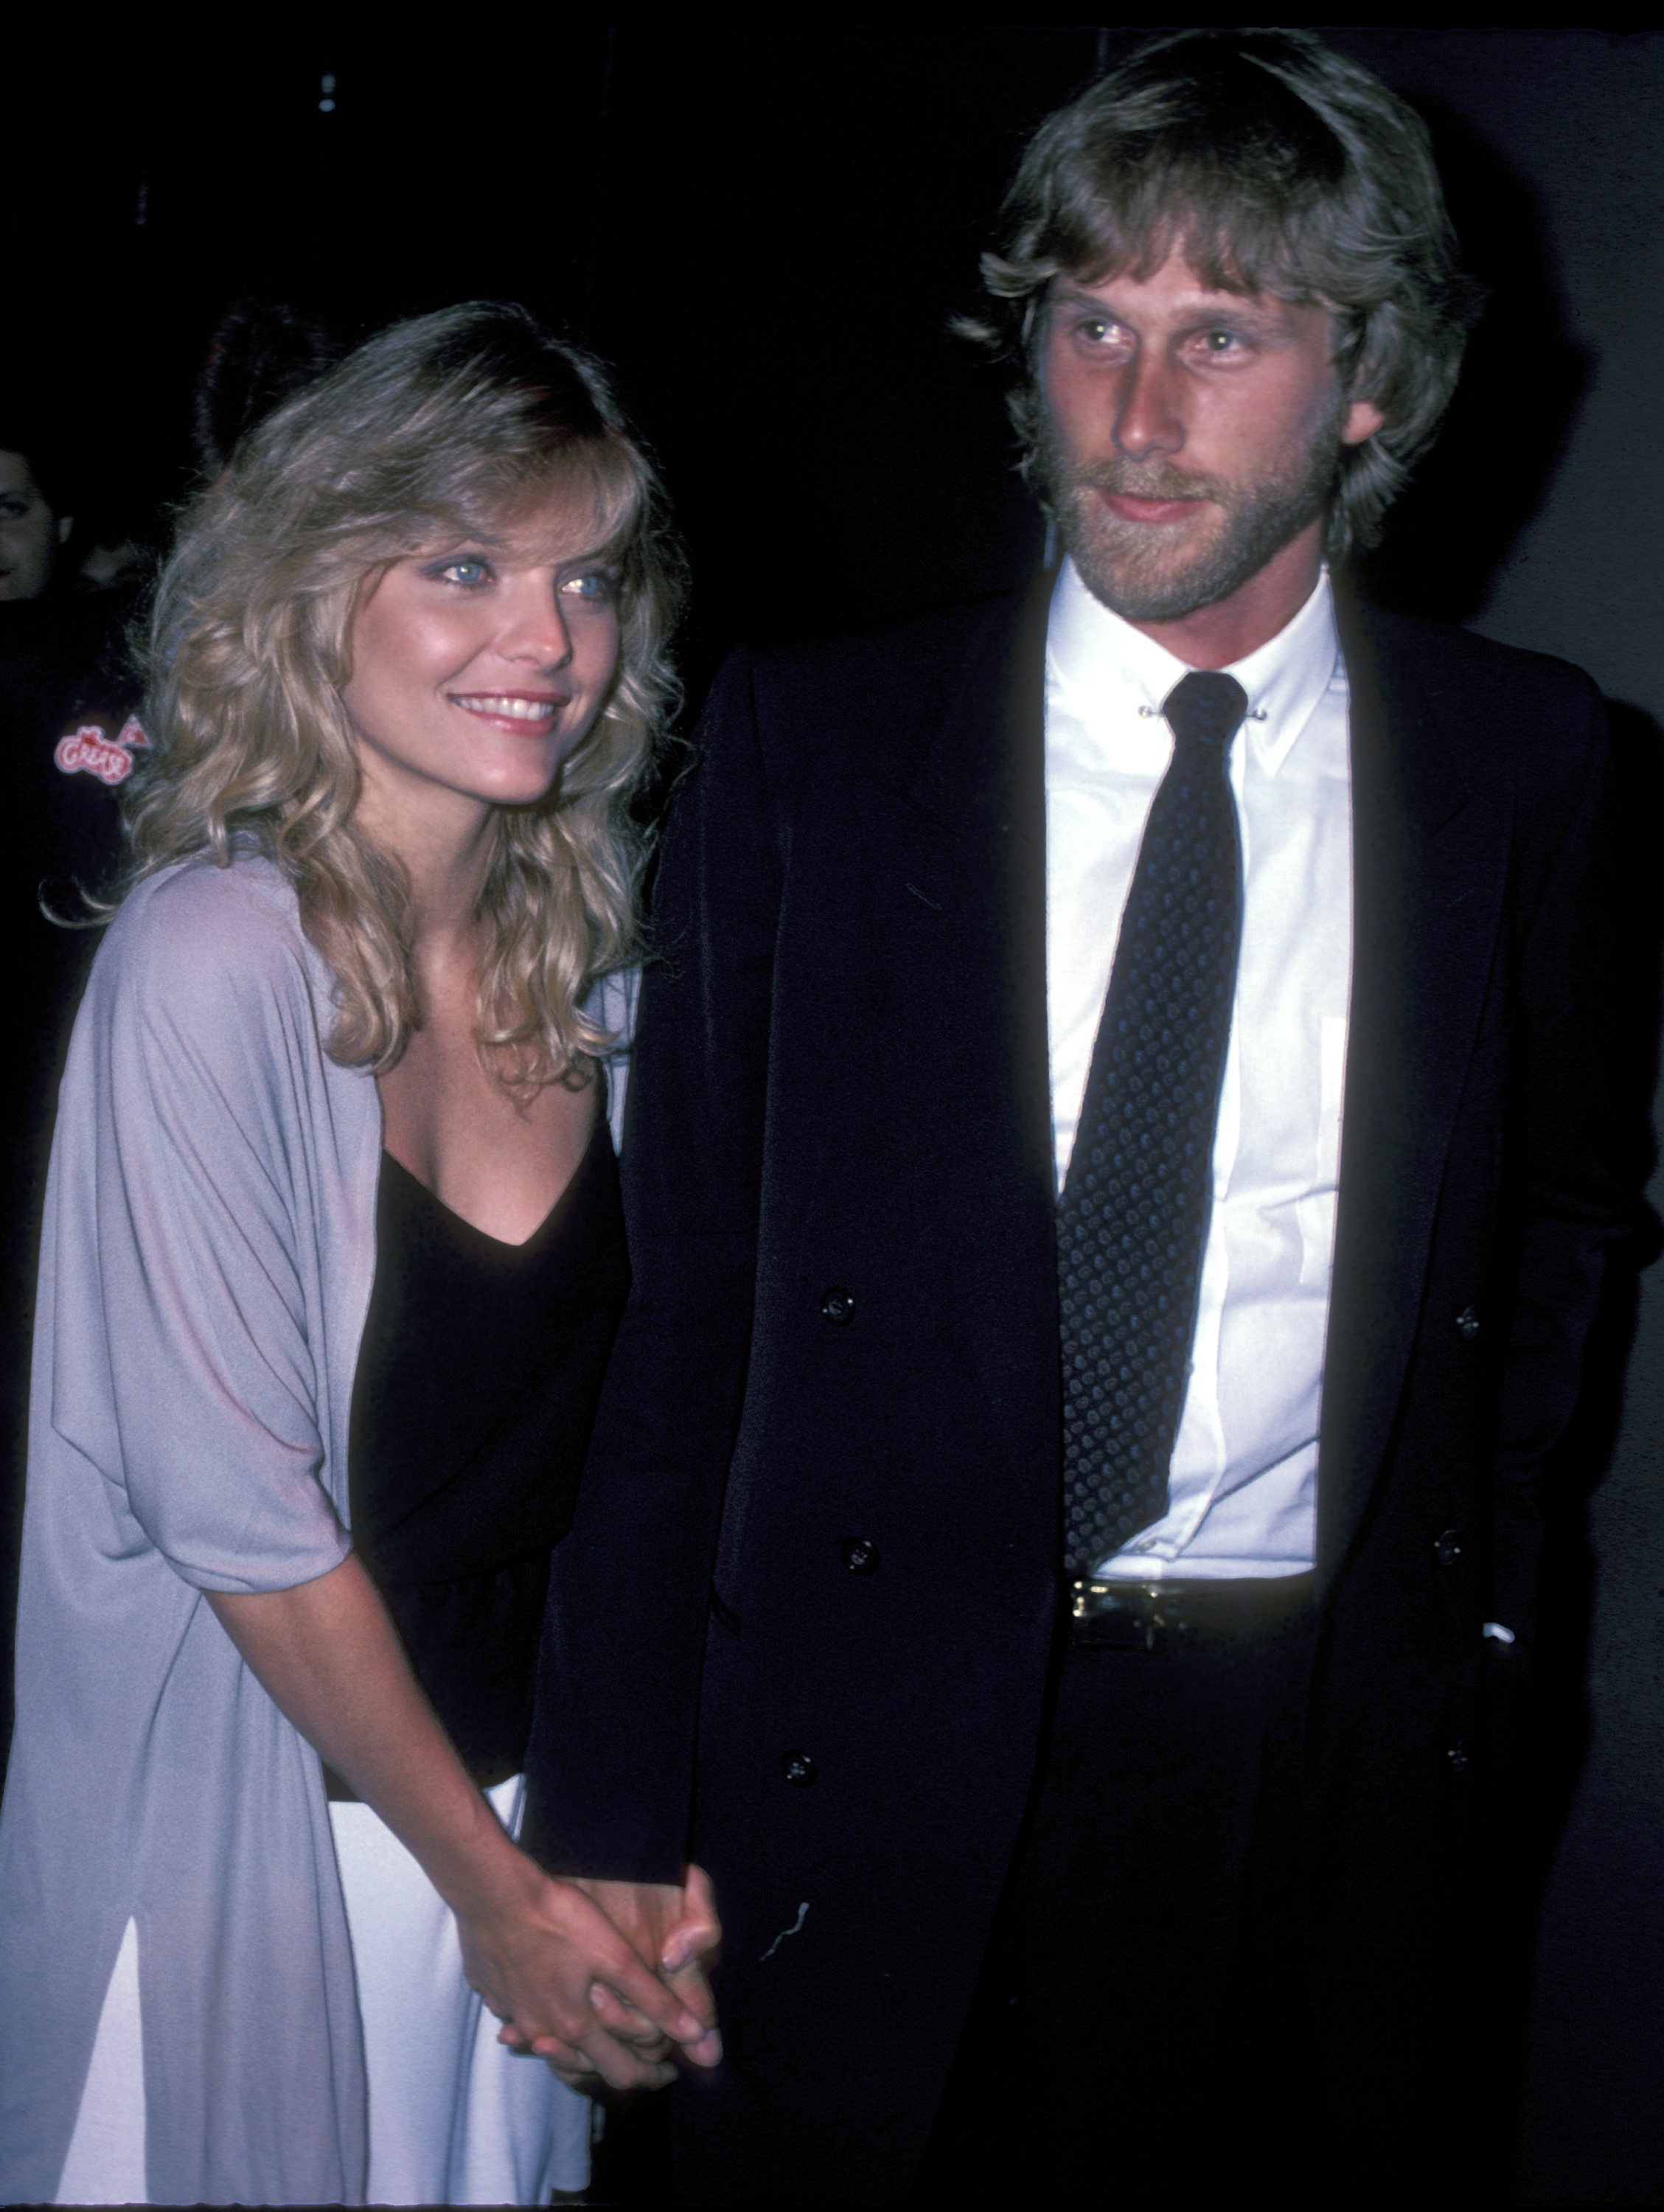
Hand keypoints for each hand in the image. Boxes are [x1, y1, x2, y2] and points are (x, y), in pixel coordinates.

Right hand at [500, 1865, 722, 2081]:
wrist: (495, 1893)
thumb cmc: (559, 1919)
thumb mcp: (616, 1957)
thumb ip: (654, 2000)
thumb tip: (694, 2035)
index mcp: (575, 2027)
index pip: (622, 2072)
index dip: (652, 2075)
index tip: (672, 2071)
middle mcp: (541, 2031)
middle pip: (586, 2067)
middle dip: (621, 2066)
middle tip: (647, 2059)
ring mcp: (512, 2013)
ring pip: (551, 2048)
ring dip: (578, 2050)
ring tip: (598, 2041)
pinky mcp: (493, 1992)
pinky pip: (522, 2021)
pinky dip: (541, 2022)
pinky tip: (546, 2002)